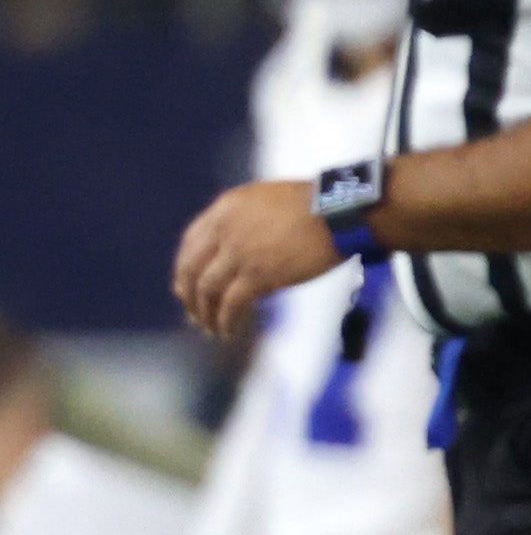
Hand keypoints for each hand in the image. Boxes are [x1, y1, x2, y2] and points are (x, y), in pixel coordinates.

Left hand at [173, 182, 340, 345]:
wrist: (341, 211)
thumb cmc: (319, 205)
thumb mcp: (269, 201)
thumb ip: (247, 220)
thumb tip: (241, 251)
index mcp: (226, 208)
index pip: (190, 242)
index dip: (186, 268)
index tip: (189, 285)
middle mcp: (224, 229)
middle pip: (191, 268)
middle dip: (189, 296)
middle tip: (195, 313)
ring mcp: (239, 253)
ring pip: (207, 290)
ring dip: (205, 314)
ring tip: (212, 328)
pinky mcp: (258, 275)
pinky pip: (231, 304)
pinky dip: (225, 322)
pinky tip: (228, 332)